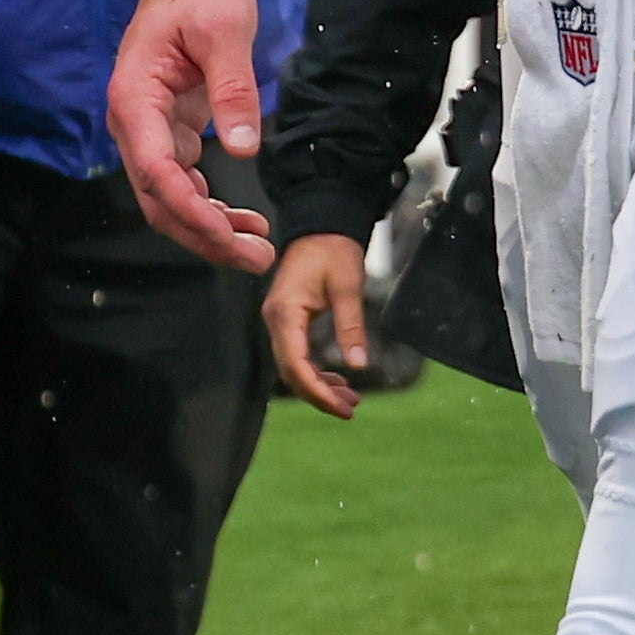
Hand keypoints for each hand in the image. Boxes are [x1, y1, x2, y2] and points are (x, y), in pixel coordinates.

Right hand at [109, 0, 283, 274]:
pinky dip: (210, 206)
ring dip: (208, 228)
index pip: (154, 170)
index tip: (225, 236)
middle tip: (254, 259)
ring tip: (256, 249)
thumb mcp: (225, 30)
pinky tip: (242, 222)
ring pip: (169, 197)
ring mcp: (150, 127)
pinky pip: (183, 180)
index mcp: (135, 96)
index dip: (189, 210)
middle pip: (158, 197)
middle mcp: (134, 119)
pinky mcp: (170, 128)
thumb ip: (232, 88)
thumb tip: (242, 148)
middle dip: (203, 235)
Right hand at [266, 233, 373, 414]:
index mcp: (285, 311)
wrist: (322, 224)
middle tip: (350, 409)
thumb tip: (358, 363)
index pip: (295, 363)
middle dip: (319, 395)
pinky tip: (337, 381)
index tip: (341, 406)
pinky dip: (316, 372)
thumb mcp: (347, 286)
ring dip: (318, 386)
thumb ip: (351, 325)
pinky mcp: (288, 321)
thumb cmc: (333, 249)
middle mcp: (276, 319)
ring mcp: (280, 321)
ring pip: (293, 367)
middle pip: (290, 372)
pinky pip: (297, 355)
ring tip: (349, 400)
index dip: (316, 390)